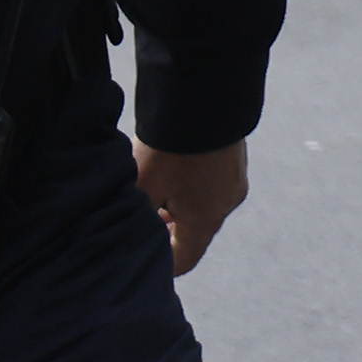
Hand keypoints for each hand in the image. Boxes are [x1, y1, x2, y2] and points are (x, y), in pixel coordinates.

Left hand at [134, 138, 244, 276]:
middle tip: (140, 214)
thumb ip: (135, 222)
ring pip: (202, 208)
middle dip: (165, 230)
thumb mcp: (141, 190)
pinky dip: (191, 188)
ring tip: (154, 187)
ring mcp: (235, 181)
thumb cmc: (169, 150)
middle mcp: (227, 205)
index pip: (183, 261)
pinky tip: (174, 168)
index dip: (159, 264)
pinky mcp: (236, 161)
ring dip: (178, 207)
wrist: (203, 98)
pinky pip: (211, 187)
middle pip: (194, 234)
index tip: (136, 250)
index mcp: (205, 220)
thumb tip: (125, 238)